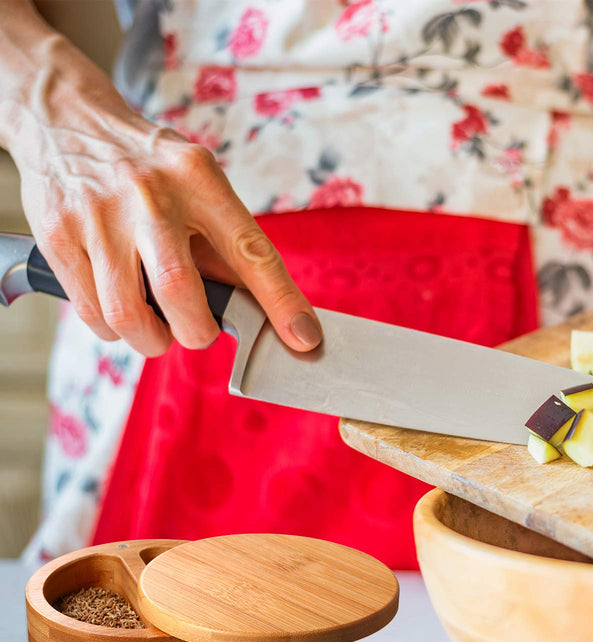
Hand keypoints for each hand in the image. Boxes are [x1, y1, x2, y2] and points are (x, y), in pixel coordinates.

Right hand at [6, 36, 320, 357]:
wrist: (66, 119)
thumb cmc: (149, 166)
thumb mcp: (198, 186)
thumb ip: (224, 246)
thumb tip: (261, 309)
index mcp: (199, 180)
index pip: (251, 250)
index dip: (281, 301)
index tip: (303, 338)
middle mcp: (150, 195)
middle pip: (181, 292)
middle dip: (195, 332)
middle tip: (195, 330)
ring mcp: (99, 214)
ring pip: (129, 314)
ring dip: (151, 340)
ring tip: (155, 326)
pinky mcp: (58, 235)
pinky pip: (91, 313)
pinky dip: (113, 329)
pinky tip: (119, 306)